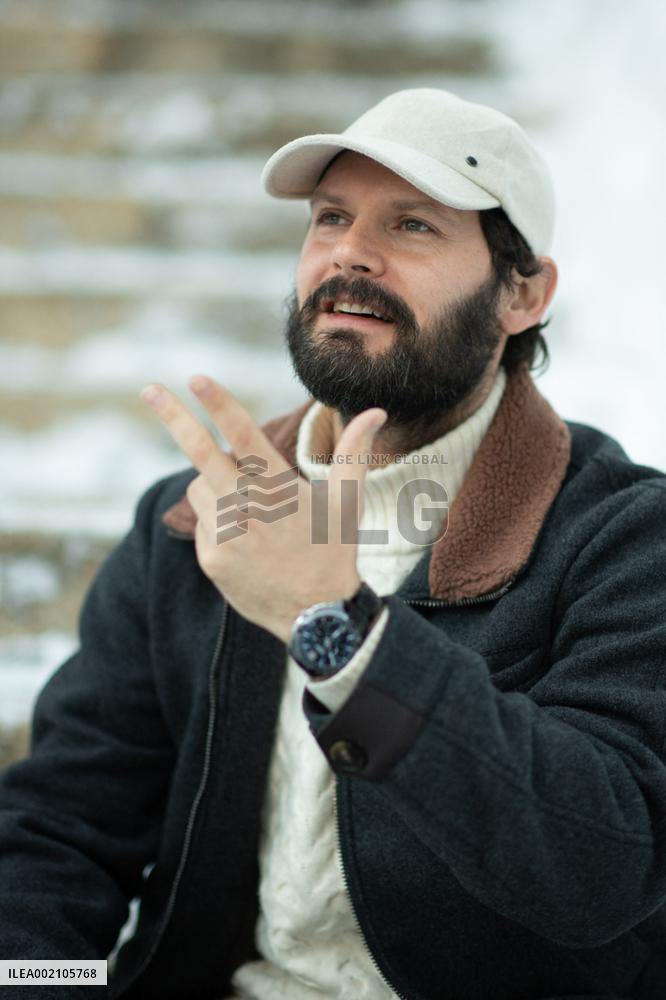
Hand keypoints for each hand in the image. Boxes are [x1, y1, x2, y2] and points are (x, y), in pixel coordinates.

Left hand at [140, 375, 386, 642]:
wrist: (317, 616)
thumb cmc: (334, 550)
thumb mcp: (347, 501)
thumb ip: (353, 452)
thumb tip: (377, 412)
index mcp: (281, 489)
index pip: (246, 436)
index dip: (220, 404)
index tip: (197, 379)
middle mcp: (249, 510)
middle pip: (201, 453)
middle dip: (174, 417)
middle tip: (148, 388)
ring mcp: (227, 536)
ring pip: (200, 486)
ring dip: (214, 483)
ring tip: (250, 510)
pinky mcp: (211, 559)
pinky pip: (202, 522)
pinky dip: (216, 520)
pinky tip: (246, 541)